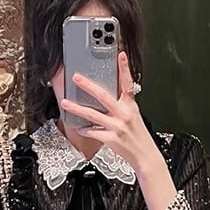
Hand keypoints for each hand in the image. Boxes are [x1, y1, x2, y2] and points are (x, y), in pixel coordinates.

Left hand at [59, 51, 162, 175]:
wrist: (144, 155)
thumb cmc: (138, 136)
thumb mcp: (134, 116)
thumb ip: (122, 106)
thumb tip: (105, 98)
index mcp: (130, 106)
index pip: (128, 83)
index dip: (124, 68)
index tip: (120, 55)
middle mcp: (124, 114)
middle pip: (103, 96)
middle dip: (88, 85)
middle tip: (76, 77)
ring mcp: (117, 126)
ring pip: (92, 114)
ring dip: (77, 108)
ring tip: (65, 103)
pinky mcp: (111, 139)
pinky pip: (93, 132)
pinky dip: (84, 130)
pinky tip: (78, 127)